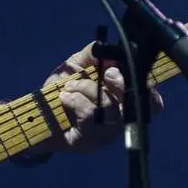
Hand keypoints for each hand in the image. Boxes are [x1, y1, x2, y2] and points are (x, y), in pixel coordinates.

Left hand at [42, 41, 164, 152]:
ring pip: (110, 106)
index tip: (122, 67)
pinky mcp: (89, 141)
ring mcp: (106, 134)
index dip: (147, 85)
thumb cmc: (61, 92)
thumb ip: (93, 54)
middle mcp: (120, 121)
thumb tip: (107, 46)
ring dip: (87, 88)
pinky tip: (64, 97)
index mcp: (123, 104)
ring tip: (70, 86)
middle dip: (120, 82)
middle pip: (138, 105)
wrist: (34, 118)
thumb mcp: (76, 67)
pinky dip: (76, 99)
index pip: (152, 102)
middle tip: (106, 72)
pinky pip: (91, 115)